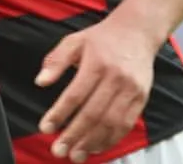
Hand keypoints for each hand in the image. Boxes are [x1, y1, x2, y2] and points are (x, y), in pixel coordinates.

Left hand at [36, 17, 157, 161]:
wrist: (137, 32)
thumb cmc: (101, 38)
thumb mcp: (74, 41)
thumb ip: (56, 61)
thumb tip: (40, 81)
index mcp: (97, 63)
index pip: (75, 94)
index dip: (59, 114)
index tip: (45, 128)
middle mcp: (116, 77)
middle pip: (93, 113)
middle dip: (74, 135)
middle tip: (58, 150)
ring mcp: (131, 90)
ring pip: (111, 123)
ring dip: (92, 143)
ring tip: (75, 155)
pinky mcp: (141, 98)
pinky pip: (125, 124)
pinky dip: (110, 140)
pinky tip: (95, 147)